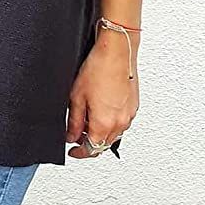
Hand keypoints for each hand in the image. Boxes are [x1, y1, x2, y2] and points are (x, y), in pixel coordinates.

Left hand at [65, 26, 139, 158]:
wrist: (117, 52)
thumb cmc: (98, 68)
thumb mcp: (77, 96)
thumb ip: (74, 120)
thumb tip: (71, 135)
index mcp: (104, 123)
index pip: (91, 150)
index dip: (79, 153)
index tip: (73, 151)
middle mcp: (120, 122)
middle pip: (104, 144)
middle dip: (90, 143)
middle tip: (77, 135)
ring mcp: (129, 115)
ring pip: (114, 134)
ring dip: (101, 133)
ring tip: (88, 120)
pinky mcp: (134, 106)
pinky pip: (122, 122)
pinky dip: (111, 122)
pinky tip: (102, 110)